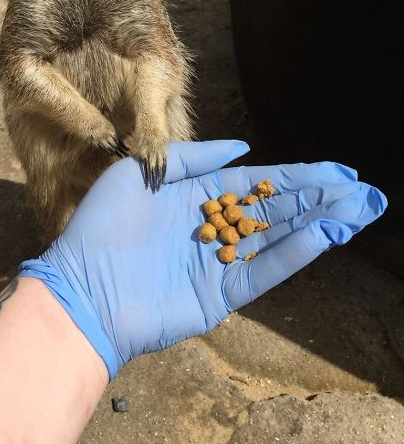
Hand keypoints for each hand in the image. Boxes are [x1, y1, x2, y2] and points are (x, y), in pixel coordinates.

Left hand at [19, 141, 386, 378]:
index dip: (295, 175)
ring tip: (356, 208)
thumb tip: (243, 148)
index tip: (335, 169)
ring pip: (277, 238)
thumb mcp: (139, 172)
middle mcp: (212, 228)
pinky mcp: (221, 295)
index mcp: (195, 197)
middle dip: (317, 197)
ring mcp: (218, 262)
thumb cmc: (102, 226)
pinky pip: (264, 271)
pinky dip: (293, 255)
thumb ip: (191, 158)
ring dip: (317, 222)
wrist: (82, 289)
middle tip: (360, 189)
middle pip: (275, 209)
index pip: (255, 183)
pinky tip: (324, 236)